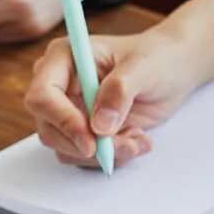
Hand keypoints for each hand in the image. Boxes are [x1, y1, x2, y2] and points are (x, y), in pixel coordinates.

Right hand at [24, 28, 204, 166]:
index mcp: (63, 58)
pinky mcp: (83, 131)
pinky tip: (135, 139)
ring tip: (138, 138)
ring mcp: (69, 110)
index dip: (63, 121)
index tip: (91, 140)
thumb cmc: (156, 57)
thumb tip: (99, 125)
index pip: (42, 95)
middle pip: (49, 128)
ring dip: (104, 153)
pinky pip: (84, 156)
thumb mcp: (144, 67)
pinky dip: (111, 156)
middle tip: (126, 145)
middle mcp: (59, 86)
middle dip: (88, 145)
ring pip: (66, 148)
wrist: (171, 70)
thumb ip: (120, 90)